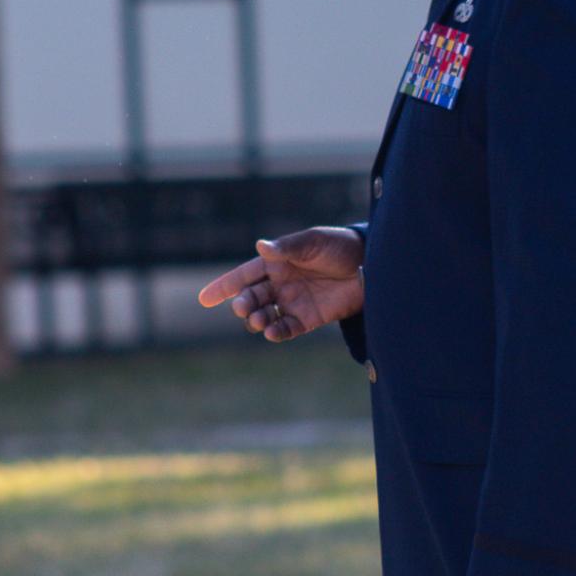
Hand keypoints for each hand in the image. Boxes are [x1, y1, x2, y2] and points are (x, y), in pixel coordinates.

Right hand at [197, 225, 364, 341]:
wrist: (371, 265)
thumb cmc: (340, 247)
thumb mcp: (314, 242)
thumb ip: (288, 248)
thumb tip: (261, 247)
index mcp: (277, 262)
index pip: (244, 275)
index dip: (224, 286)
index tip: (204, 299)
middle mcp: (281, 284)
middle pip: (252, 298)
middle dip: (243, 304)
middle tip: (243, 307)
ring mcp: (293, 302)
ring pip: (265, 315)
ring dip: (257, 319)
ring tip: (258, 321)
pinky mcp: (309, 319)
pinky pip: (287, 329)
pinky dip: (277, 332)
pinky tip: (272, 333)